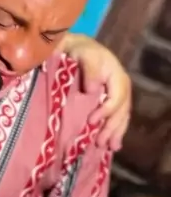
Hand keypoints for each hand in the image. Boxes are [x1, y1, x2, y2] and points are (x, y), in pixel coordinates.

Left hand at [60, 33, 130, 150]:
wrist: (76, 48)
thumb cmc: (78, 51)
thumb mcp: (84, 54)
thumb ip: (90, 69)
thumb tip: (92, 90)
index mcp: (117, 76)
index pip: (116, 97)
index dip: (106, 111)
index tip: (92, 121)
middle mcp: (120, 87)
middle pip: (121, 111)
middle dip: (112, 127)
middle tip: (100, 142)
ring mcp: (116, 95)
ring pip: (121, 116)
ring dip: (115, 132)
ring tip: (109, 147)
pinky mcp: (109, 100)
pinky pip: (116, 117)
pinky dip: (115, 130)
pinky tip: (112, 143)